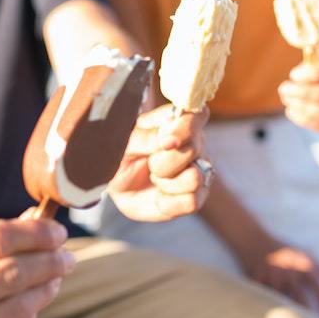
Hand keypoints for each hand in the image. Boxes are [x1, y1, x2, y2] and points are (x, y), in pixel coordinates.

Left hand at [109, 103, 211, 221]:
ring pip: (194, 178)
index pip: (197, 115)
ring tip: (154, 179)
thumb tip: (170, 140)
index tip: (164, 142)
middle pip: (192, 150)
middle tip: (149, 164)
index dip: (185, 128)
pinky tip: (159, 197)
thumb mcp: (124, 144)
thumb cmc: (122, 157)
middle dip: (162, 162)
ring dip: (166, 184)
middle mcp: (194, 144)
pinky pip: (191, 202)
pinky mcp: (197, 196)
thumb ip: (146, 137)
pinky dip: (168, 203)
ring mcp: (199, 170)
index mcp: (177, 123)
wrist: (119, 189)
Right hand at [237, 235, 318, 315]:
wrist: (254, 240)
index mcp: (300, 265)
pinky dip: (268, 307)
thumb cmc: (281, 248)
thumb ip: (318, 265)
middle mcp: (288, 272)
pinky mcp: (258, 280)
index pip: (317, 286)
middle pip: (299, 298)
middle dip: (307, 313)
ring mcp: (272, 277)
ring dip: (287, 313)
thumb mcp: (302, 252)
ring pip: (281, 300)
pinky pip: (264, 298)